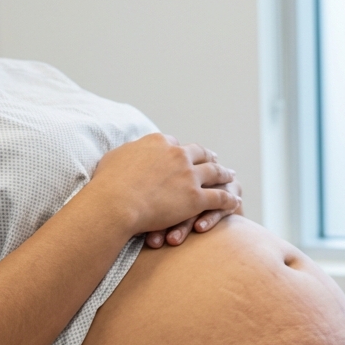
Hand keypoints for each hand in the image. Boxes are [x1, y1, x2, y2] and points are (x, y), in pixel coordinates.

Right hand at [89, 135, 241, 238]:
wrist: (115, 202)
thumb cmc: (108, 183)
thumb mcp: (115, 157)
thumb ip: (129, 153)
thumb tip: (130, 154)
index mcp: (158, 142)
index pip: (175, 144)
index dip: (183, 150)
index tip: (187, 154)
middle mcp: (177, 154)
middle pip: (199, 153)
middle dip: (208, 156)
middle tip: (215, 160)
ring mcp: (189, 175)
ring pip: (214, 172)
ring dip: (225, 174)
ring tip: (231, 176)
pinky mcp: (196, 197)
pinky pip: (219, 197)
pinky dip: (229, 198)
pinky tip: (236, 201)